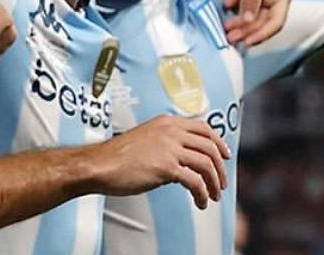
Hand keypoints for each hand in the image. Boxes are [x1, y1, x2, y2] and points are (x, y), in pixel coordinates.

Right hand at [91, 115, 228, 207]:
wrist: (99, 164)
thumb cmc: (117, 156)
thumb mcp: (145, 138)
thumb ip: (165, 140)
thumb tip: (182, 156)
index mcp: (166, 122)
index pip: (203, 128)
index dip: (218, 142)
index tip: (224, 155)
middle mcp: (171, 131)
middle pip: (210, 146)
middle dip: (220, 167)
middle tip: (221, 182)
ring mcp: (169, 148)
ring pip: (206, 164)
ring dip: (214, 183)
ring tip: (212, 195)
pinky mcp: (166, 167)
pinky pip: (195, 182)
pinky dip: (202, 194)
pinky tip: (199, 202)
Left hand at [223, 0, 292, 46]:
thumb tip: (249, 20)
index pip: (276, 20)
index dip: (263, 33)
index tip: (247, 41)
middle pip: (262, 21)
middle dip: (246, 30)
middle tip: (230, 36)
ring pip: (250, 16)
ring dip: (238, 22)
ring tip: (225, 27)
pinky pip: (240, 6)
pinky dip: (233, 9)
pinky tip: (225, 5)